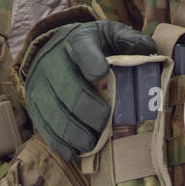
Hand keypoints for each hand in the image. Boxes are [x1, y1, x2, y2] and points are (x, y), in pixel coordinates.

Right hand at [24, 21, 156, 160]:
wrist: (57, 50)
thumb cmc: (94, 46)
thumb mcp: (111, 35)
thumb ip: (131, 42)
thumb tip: (151, 54)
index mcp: (78, 41)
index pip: (83, 48)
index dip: (91, 61)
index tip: (102, 73)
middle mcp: (53, 61)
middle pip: (67, 86)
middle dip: (86, 108)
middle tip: (103, 122)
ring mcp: (40, 85)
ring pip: (53, 111)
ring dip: (73, 131)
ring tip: (91, 142)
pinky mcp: (34, 106)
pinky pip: (44, 127)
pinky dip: (59, 142)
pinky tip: (74, 151)